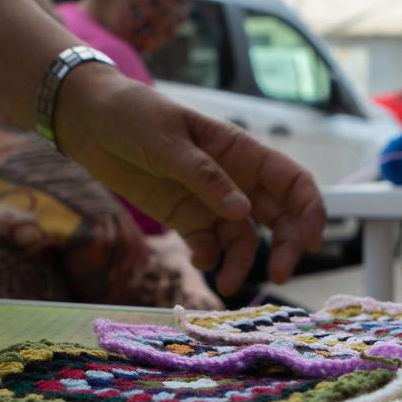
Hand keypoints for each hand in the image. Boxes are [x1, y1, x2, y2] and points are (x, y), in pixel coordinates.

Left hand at [55, 70, 326, 296]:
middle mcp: (234, 179)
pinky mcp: (184, 217)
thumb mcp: (168, 141)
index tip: (313, 242)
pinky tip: (198, 261)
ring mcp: (209, 201)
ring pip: (243, 238)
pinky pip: (208, 244)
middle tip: (279, 275)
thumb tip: (243, 213)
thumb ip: (204, 177)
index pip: (292, 182)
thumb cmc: (133, 116)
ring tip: (229, 285)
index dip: (310, 210)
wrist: (88, 122)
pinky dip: (210, 258)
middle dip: (286, 247)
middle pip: (278, 217)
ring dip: (243, 262)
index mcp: (240, 151)